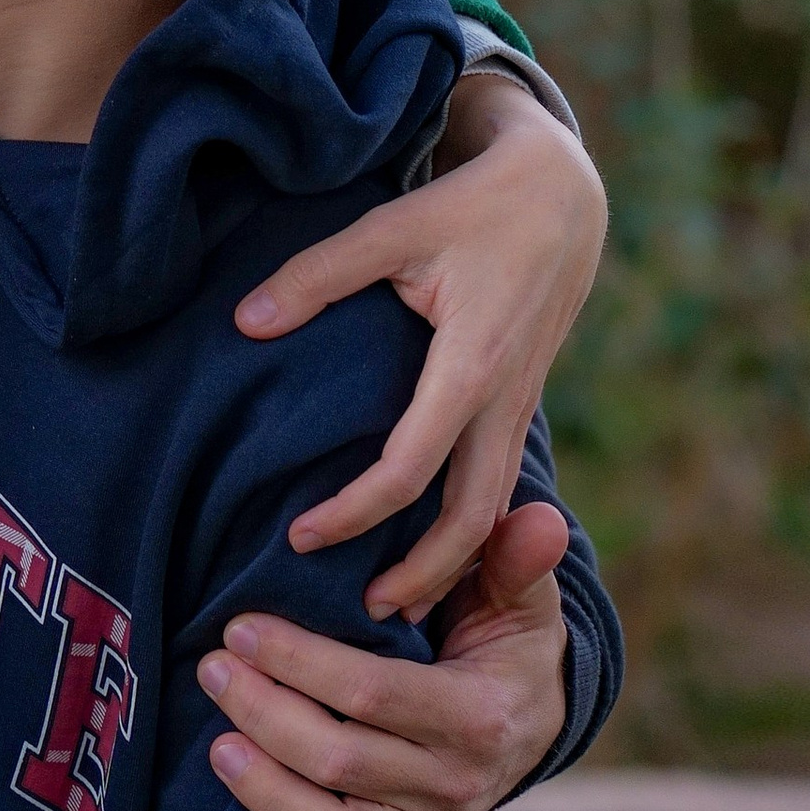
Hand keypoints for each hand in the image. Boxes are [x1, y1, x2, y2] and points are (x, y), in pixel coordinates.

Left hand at [200, 503, 570, 810]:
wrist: (530, 718)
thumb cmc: (503, 641)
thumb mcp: (516, 597)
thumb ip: (513, 559)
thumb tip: (537, 518)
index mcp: (477, 716)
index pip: (374, 694)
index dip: (301, 663)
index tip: (240, 628)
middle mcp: (455, 787)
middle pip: (341, 762)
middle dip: (266, 714)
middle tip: (211, 668)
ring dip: (269, 796)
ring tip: (216, 747)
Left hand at [234, 75, 603, 615]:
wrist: (564, 196)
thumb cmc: (473, 207)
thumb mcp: (393, 226)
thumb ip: (318, 275)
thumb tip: (245, 322)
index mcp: (472, 365)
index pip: (410, 466)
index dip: (355, 511)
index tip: (301, 534)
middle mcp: (504, 399)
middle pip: (473, 517)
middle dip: (423, 572)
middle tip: (363, 614)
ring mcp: (521, 406)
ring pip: (496, 511)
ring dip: (451, 562)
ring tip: (396, 603)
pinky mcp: (521, 402)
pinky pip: (498, 482)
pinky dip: (471, 530)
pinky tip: (432, 551)